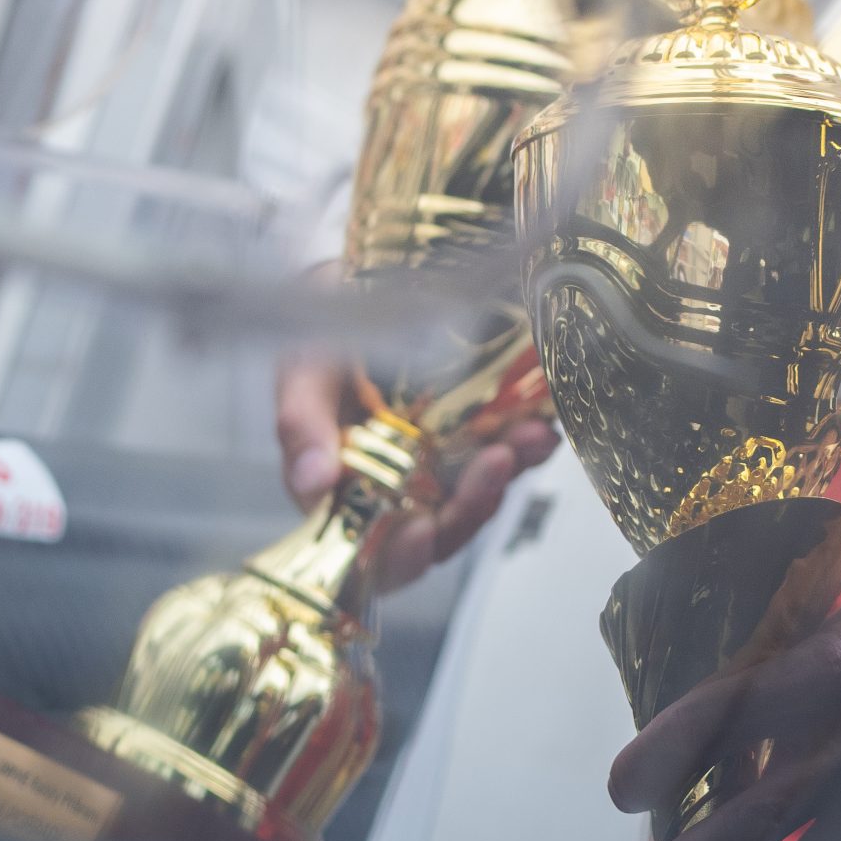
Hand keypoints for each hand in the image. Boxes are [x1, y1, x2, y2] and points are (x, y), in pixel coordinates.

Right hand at [273, 356, 558, 591]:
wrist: (360, 285)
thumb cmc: (324, 335)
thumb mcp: (303, 370)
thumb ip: (301, 424)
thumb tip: (313, 481)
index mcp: (344, 493)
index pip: (370, 551)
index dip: (397, 556)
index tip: (420, 531)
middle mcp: (396, 491)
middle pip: (439, 530)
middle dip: (470, 507)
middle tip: (493, 464)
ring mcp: (440, 467)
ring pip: (478, 496)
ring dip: (505, 475)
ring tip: (526, 436)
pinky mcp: (479, 438)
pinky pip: (508, 457)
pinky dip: (527, 447)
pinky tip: (539, 425)